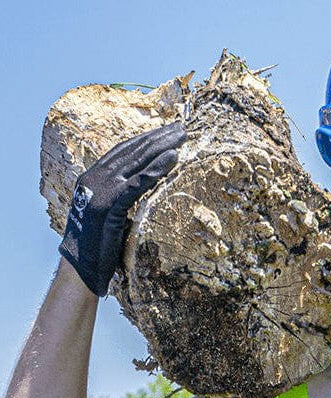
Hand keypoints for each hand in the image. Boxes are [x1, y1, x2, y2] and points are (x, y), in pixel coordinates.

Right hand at [59, 121, 186, 295]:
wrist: (81, 270)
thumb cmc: (98, 246)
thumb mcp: (109, 213)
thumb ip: (120, 197)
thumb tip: (139, 189)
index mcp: (92, 177)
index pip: (122, 151)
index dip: (145, 139)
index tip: (166, 131)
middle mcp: (94, 178)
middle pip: (131, 151)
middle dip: (158, 137)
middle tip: (181, 128)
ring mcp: (99, 191)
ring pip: (135, 162)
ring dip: (161, 147)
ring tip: (182, 136)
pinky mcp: (108, 206)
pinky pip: (137, 183)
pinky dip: (156, 169)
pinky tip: (173, 158)